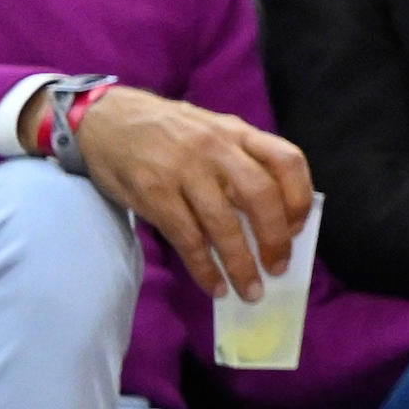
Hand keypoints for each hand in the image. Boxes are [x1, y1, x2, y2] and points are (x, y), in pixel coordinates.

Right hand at [72, 88, 308, 299]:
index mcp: (238, 131)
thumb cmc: (170, 131)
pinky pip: (188, 239)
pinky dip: (204, 268)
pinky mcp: (154, 194)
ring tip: (250, 291)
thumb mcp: (213, 130)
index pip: (287, 160)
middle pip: (261, 196)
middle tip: (278, 268)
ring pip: (224, 225)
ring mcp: (184, 171)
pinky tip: (214, 286)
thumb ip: (243, 160)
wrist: (108, 118)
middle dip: (275, 239)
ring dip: (241, 264)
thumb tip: (275, 214)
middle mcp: (216, 149)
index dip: (299, 197)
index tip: (298, 228)